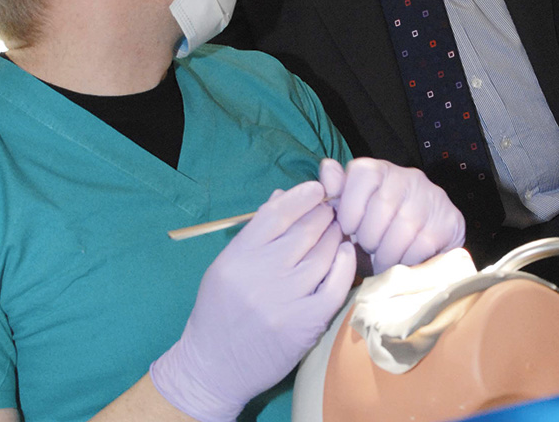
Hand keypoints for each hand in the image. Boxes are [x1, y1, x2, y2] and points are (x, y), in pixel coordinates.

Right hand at [150, 180, 355, 421]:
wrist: (213, 368)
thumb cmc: (219, 311)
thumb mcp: (227, 265)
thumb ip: (255, 231)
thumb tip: (283, 195)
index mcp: (238, 257)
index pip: (276, 213)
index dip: (301, 196)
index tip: (316, 189)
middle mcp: (260, 275)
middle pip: (304, 231)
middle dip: (323, 215)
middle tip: (331, 210)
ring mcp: (284, 301)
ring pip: (323, 255)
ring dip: (335, 237)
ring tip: (339, 230)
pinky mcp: (305, 325)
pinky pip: (335, 286)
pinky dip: (344, 265)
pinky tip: (345, 253)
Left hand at [319, 157, 465, 273]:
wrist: (421, 249)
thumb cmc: (377, 231)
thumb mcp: (350, 213)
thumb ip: (335, 192)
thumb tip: (327, 168)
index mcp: (380, 170)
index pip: (362, 174)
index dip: (350, 208)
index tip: (349, 229)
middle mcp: (408, 176)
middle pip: (382, 205)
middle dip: (369, 237)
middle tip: (369, 249)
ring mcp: (433, 196)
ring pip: (404, 226)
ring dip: (388, 252)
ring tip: (383, 260)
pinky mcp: (450, 219)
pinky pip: (424, 243)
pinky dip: (408, 259)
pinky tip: (403, 262)